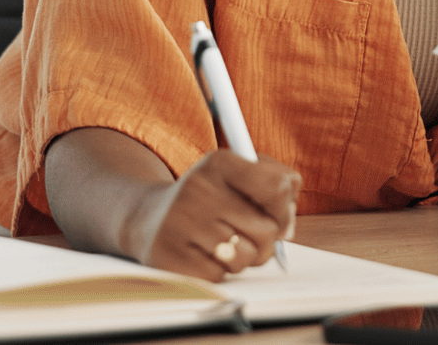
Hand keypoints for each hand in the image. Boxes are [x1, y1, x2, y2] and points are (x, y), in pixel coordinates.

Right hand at [125, 150, 300, 280]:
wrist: (149, 217)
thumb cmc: (208, 197)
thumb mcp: (236, 174)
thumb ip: (275, 184)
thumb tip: (288, 224)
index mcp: (219, 162)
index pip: (277, 187)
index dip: (286, 208)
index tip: (280, 215)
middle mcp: (198, 189)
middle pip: (268, 229)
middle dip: (268, 239)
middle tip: (250, 233)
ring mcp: (181, 224)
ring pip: (247, 256)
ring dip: (244, 257)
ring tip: (227, 243)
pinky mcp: (170, 257)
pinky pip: (221, 276)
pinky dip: (221, 271)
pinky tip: (206, 254)